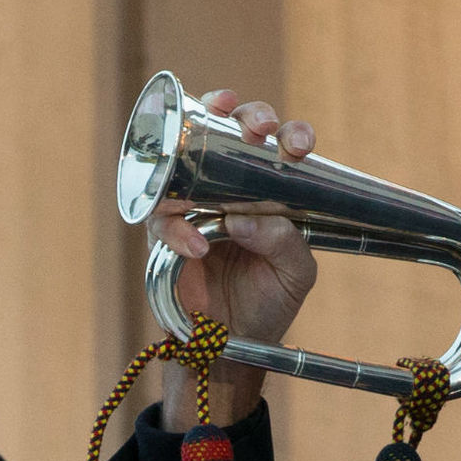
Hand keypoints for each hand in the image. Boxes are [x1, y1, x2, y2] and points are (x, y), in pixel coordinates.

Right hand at [150, 90, 318, 430]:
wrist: (233, 344)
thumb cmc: (268, 300)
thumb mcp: (296, 273)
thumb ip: (285, 242)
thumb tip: (247, 219)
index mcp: (270, 188)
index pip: (279, 145)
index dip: (289, 133)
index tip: (298, 145)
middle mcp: (230, 184)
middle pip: (232, 127)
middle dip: (247, 116)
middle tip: (258, 130)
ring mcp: (193, 202)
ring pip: (186, 153)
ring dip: (195, 149)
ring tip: (211, 172)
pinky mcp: (164, 230)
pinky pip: (162, 217)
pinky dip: (178, 229)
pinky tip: (198, 247)